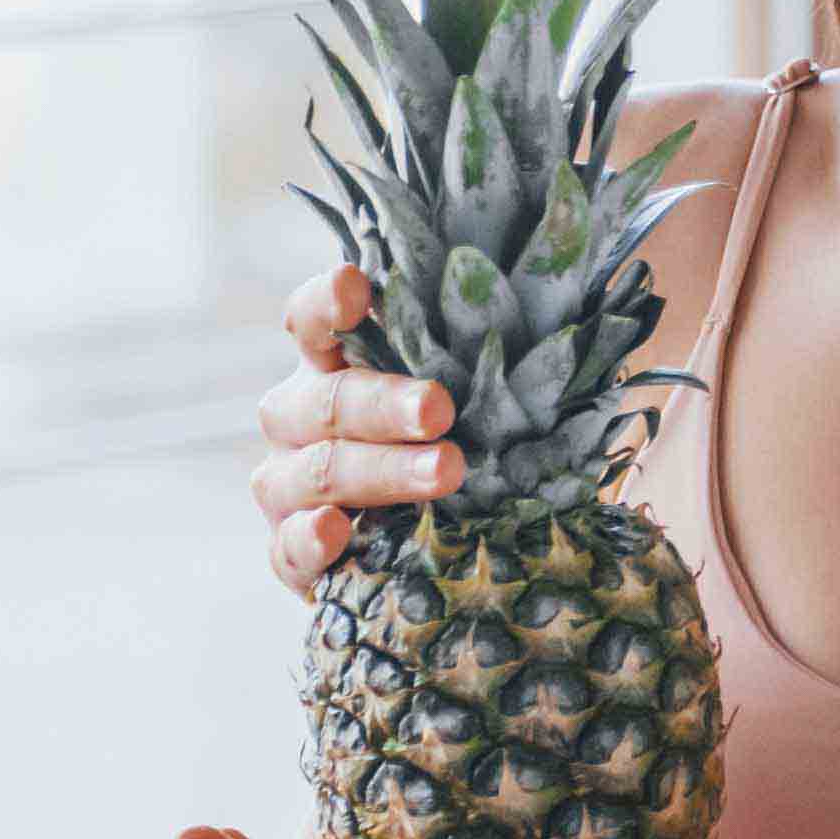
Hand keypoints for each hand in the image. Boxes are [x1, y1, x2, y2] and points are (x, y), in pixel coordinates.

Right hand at [250, 266, 459, 594]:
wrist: (419, 552)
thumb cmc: (444, 453)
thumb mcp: (461, 409)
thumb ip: (476, 373)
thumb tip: (554, 339)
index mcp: (329, 370)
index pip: (311, 323)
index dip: (327, 304)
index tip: (356, 286)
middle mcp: (297, 420)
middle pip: (327, 400)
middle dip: (385, 404)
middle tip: (440, 409)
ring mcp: (285, 486)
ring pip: (318, 471)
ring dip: (380, 470)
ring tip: (446, 471)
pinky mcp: (287, 551)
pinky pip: (288, 546)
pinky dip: (311, 538)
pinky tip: (338, 530)